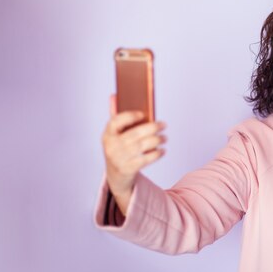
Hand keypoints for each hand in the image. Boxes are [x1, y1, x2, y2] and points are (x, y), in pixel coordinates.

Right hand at [101, 94, 166, 212]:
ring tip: (165, 138)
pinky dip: (157, 154)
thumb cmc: (118, 148)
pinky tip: (162, 150)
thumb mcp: (114, 134)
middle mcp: (111, 146)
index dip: (130, 116)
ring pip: (142, 146)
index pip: (115, 122)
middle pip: (135, 134)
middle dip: (153, 128)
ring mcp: (119, 159)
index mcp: (107, 134)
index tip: (143, 114)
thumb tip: (114, 95)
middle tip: (163, 124)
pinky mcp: (128, 169)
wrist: (116, 175)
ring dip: (157, 140)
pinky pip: (146, 159)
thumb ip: (116, 116)